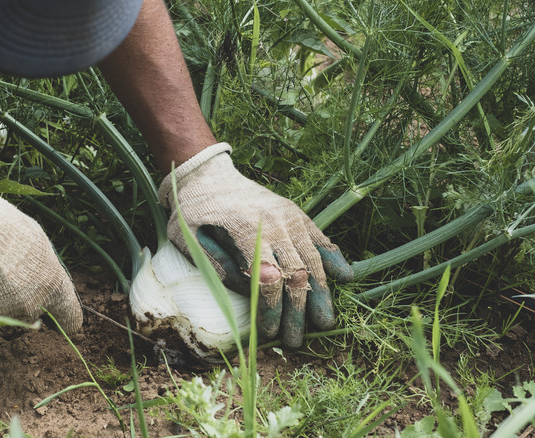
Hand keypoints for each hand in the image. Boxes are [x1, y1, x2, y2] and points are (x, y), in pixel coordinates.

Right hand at [0, 172, 82, 333]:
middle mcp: (32, 307)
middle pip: (36, 312)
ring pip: (9, 312)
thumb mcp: (37, 241)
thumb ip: (44, 266)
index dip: (67, 316)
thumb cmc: (5, 229)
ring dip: (3, 299)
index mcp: (54, 287)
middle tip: (13, 273)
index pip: (71, 318)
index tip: (62, 314)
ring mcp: (5, 314)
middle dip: (28, 298)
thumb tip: (43, 273)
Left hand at [158, 143, 351, 347]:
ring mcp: (289, 216)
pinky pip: (320, 238)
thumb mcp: (189, 238)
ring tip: (324, 324)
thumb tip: (250, 291)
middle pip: (295, 274)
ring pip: (313, 260)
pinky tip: (346, 278)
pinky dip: (334, 258)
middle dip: (297, 313)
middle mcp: (275, 222)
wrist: (205, 172)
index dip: (271, 310)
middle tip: (296, 342)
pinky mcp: (295, 213)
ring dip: (320, 295)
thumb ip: (217, 265)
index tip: (269, 333)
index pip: (268, 278)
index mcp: (246, 228)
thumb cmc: (192, 209)